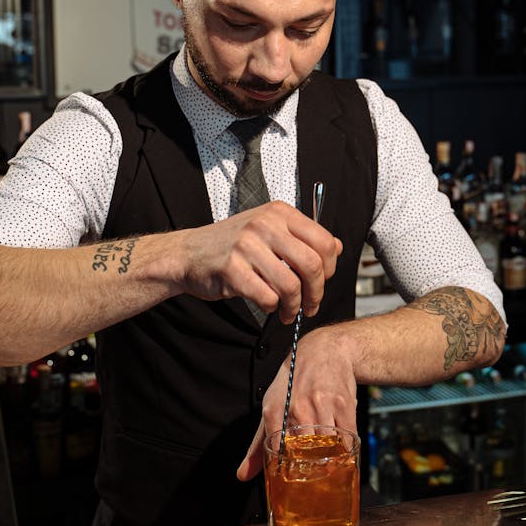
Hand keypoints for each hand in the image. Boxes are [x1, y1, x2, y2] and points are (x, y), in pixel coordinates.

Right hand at [177, 200, 341, 324]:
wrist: (188, 253)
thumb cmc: (231, 245)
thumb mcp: (269, 231)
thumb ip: (303, 238)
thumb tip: (337, 248)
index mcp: (279, 213)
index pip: (323, 241)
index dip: (329, 268)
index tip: (322, 281)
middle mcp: (265, 225)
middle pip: (312, 265)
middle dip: (316, 293)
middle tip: (311, 305)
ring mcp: (247, 246)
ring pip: (291, 285)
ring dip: (294, 306)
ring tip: (288, 312)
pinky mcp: (232, 269)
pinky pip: (267, 296)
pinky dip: (273, 307)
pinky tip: (269, 305)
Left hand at [236, 323, 357, 480]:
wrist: (323, 351)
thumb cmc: (293, 383)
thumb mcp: (271, 407)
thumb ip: (257, 445)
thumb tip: (243, 475)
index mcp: (275, 411)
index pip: (278, 451)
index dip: (286, 471)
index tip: (292, 481)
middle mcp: (298, 407)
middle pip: (305, 452)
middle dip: (310, 468)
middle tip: (313, 478)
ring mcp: (323, 405)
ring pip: (328, 445)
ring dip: (331, 460)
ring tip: (329, 467)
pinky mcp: (345, 404)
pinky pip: (348, 437)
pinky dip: (347, 450)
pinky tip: (343, 453)